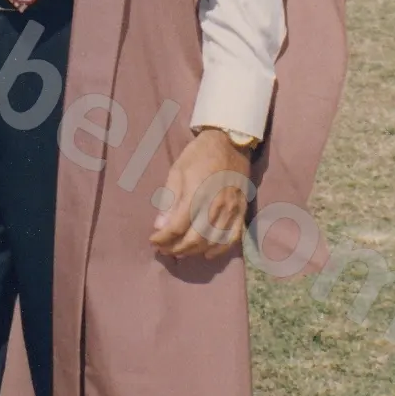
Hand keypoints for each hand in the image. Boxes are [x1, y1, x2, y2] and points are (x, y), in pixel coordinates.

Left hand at [150, 128, 251, 260]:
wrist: (229, 141)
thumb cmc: (198, 154)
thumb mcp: (177, 171)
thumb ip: (169, 200)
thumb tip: (159, 226)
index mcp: (197, 194)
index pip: (177, 227)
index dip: (163, 238)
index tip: (153, 240)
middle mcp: (215, 205)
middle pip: (194, 238)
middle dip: (175, 248)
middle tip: (163, 249)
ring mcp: (231, 209)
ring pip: (211, 241)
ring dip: (193, 251)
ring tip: (179, 252)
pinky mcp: (241, 210)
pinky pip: (232, 237)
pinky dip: (219, 249)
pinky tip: (207, 254)